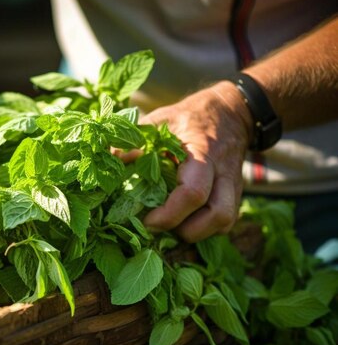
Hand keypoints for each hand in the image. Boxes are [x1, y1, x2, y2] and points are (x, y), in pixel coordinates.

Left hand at [115, 81, 252, 241]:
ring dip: (197, 232)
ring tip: (171, 229)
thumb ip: (133, 140)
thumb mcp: (159, 121)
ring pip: (225, 222)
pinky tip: (185, 223)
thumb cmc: (188, 117)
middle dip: (185, 230)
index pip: (192, 193)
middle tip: (158, 228)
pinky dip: (206, 229)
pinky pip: (226, 222)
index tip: (146, 220)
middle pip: (217, 215)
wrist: (229, 112)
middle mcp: (222, 172)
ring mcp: (233, 185)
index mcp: (202, 153)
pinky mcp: (235, 194)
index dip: (169, 214)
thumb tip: (109, 159)